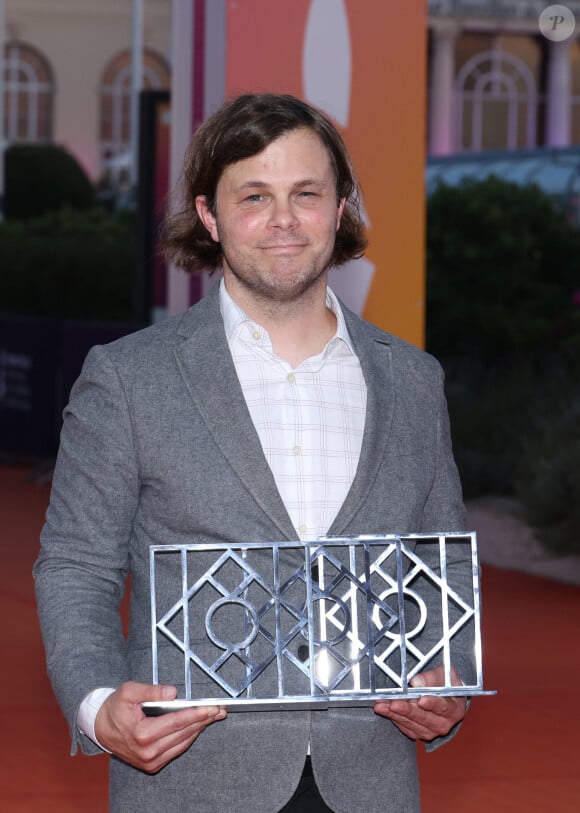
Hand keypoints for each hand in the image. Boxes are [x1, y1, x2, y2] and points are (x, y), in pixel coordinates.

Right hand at [94, 681, 225, 772]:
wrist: (100, 727)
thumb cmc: (114, 708)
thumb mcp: (129, 692)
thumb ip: (152, 691)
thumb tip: (173, 693)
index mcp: (142, 734)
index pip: (177, 722)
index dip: (197, 714)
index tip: (212, 708)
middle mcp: (147, 751)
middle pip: (183, 733)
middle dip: (203, 720)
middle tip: (219, 710)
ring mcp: (150, 761)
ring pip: (183, 743)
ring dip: (198, 729)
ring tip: (212, 717)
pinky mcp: (151, 765)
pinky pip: (176, 750)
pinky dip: (188, 737)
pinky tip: (196, 727)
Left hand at [373, 665, 466, 741]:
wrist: (445, 697)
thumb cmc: (446, 684)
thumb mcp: (445, 674)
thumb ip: (432, 677)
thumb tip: (416, 682)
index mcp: (454, 709)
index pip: (443, 707)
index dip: (432, 704)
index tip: (421, 700)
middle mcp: (444, 724)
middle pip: (424, 718)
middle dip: (407, 710)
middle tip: (394, 703)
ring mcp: (431, 731)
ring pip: (412, 724)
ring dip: (395, 714)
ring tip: (382, 705)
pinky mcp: (419, 733)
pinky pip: (405, 727)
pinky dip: (394, 718)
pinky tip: (384, 710)